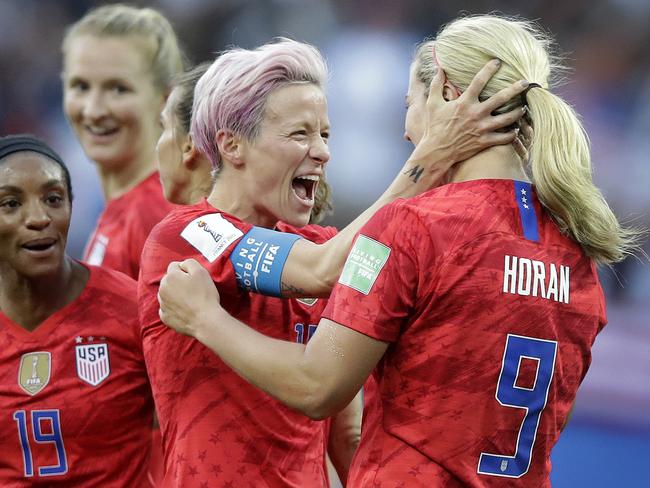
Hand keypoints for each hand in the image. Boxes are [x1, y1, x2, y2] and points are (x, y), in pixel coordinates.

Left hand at [158, 259, 220, 337]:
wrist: (205, 320)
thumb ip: (189, 263)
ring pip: (167, 294)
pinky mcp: (165, 317)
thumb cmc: (204, 295)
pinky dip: (174, 308)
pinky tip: (185, 310)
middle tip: (193, 290)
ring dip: (175, 295)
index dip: (185, 270)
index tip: (194, 278)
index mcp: (170, 277)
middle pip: (169, 280)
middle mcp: (162, 290)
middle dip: (178, 282)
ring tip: (190, 301)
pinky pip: (167, 309)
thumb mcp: (201, 272)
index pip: (174, 266)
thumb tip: (182, 265)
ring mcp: (162, 305)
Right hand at [405, 59, 529, 185]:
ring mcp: (482, 128)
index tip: (498, 62)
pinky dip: (512, 134)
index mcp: (464, 102)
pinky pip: (504, 138)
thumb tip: (440, 69)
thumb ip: (436, 85)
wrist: (437, 152)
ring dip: (518, 112)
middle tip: (526, 82)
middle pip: (501, 98)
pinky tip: (515, 129)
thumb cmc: (434, 127)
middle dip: (515, 89)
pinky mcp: (484, 142)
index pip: (479, 81)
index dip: (489, 69)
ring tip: (524, 107)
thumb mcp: (432, 104)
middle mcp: (476, 114)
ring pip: (507, 119)